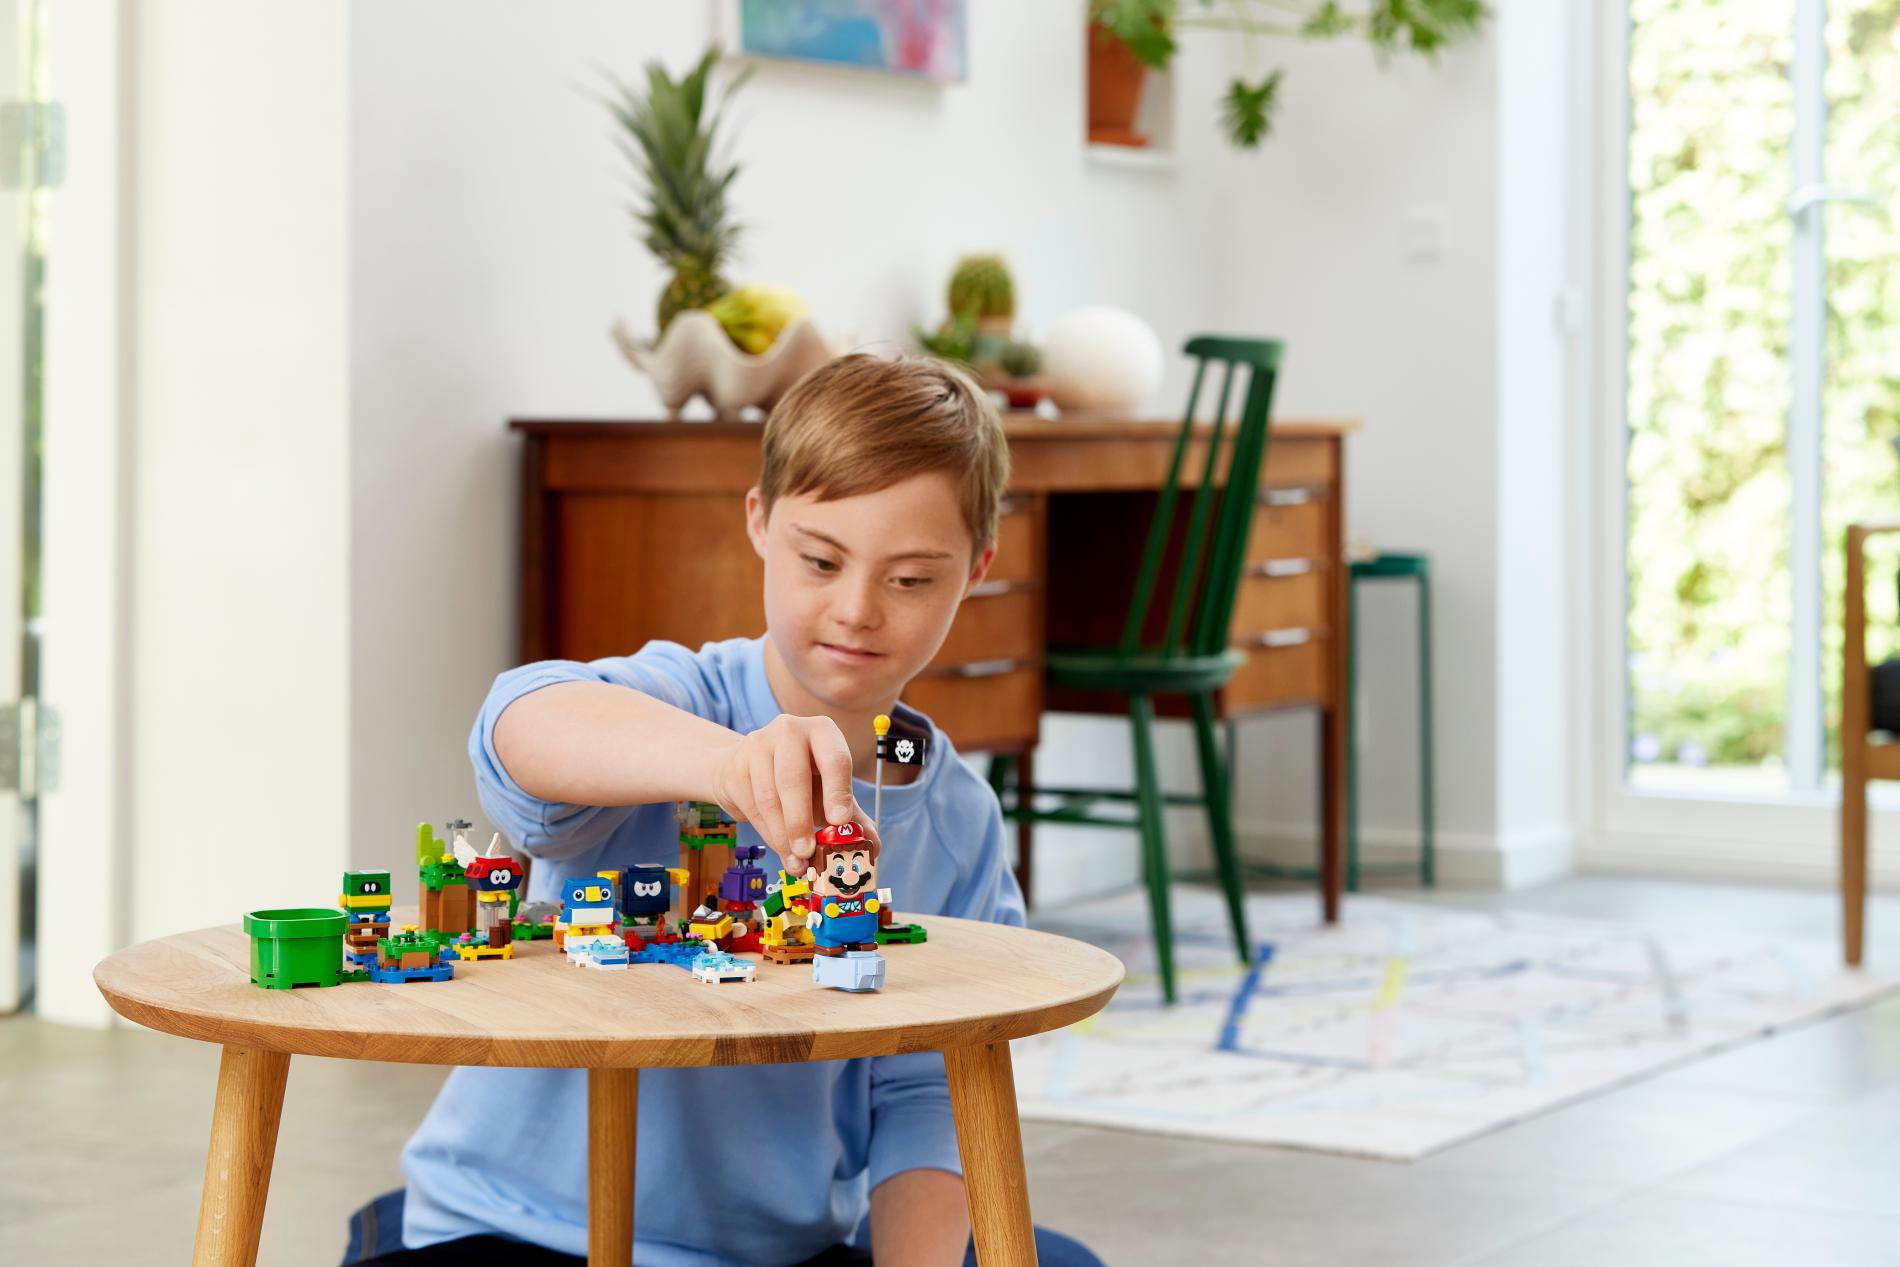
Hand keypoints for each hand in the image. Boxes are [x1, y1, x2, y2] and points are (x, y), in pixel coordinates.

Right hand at [714, 715, 877, 863]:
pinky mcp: (736, 766)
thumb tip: (872, 846)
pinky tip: (780, 848)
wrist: (748, 769)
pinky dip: (768, 834)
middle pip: (793, 778)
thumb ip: (852, 816)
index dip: (838, 791)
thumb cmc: (799, 780)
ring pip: (770, 797)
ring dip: (783, 836)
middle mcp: (789, 730)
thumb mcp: (828, 791)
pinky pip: (752, 807)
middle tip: (808, 852)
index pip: (834, 758)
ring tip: (796, 860)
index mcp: (822, 731)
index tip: (839, 821)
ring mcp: (757, 745)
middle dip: (801, 821)